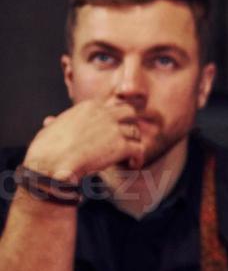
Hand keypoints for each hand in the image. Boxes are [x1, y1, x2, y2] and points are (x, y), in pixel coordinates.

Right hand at [24, 100, 147, 182]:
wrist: (50, 162)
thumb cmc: (46, 148)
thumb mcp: (51, 127)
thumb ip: (58, 122)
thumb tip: (51, 121)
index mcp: (89, 106)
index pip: (111, 107)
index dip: (115, 119)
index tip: (113, 129)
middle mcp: (104, 114)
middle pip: (129, 112)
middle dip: (130, 124)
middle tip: (128, 138)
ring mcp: (114, 129)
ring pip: (135, 132)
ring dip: (134, 143)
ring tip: (129, 155)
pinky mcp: (120, 146)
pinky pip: (139, 150)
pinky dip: (138, 158)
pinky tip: (132, 165)